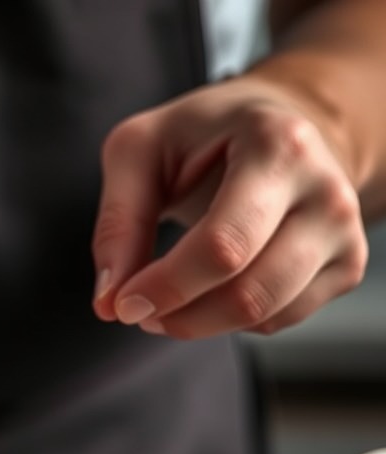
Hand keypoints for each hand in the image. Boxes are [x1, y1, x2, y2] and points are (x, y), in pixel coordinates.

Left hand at [91, 76, 367, 337]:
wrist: (279, 128)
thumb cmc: (202, 137)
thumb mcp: (140, 151)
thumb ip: (117, 222)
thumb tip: (109, 301)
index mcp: (278, 148)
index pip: (223, 247)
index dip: (166, 287)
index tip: (123, 304)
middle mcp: (326, 191)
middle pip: (248, 292)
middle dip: (179, 315)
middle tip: (140, 308)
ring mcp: (344, 232)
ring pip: (264, 316)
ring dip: (199, 324)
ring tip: (168, 301)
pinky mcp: (347, 266)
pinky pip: (277, 322)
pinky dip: (230, 321)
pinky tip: (213, 288)